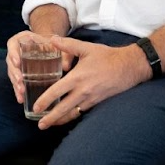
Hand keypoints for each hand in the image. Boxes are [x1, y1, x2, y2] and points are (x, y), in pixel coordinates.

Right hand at [3, 29, 70, 103]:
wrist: (49, 46)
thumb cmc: (52, 44)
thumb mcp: (58, 46)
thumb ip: (64, 53)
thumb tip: (66, 66)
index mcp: (22, 39)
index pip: (13, 45)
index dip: (13, 54)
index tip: (18, 63)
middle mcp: (16, 50)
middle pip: (11, 62)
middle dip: (14, 73)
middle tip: (20, 81)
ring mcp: (16, 62)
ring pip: (12, 73)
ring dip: (15, 84)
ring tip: (21, 92)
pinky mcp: (19, 73)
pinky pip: (16, 81)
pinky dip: (18, 90)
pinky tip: (21, 99)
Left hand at [27, 35, 147, 128]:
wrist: (129, 67)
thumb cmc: (107, 56)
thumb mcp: (86, 48)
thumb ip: (67, 45)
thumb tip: (52, 39)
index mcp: (77, 77)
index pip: (57, 92)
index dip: (45, 101)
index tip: (36, 107)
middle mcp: (83, 91)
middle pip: (63, 109)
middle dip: (51, 118)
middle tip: (40, 125)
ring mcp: (90, 99)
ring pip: (72, 113)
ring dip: (60, 120)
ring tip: (50, 125)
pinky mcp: (97, 102)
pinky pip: (82, 112)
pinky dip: (72, 116)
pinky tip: (66, 118)